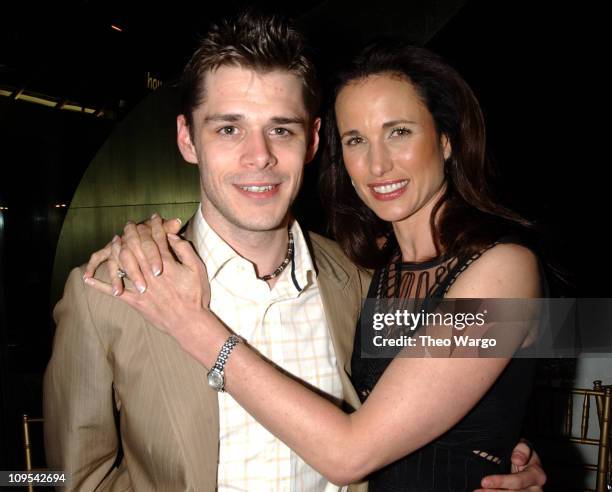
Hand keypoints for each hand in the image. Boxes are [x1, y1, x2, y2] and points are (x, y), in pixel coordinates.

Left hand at [84, 222, 212, 346]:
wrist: (189, 323)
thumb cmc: (196, 295)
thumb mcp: (197, 269)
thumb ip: (184, 250)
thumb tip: (172, 236)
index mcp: (167, 264)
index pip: (157, 239)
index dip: (155, 226)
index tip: (154, 218)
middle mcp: (149, 273)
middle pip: (136, 247)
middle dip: (132, 232)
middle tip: (130, 224)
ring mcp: (140, 287)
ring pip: (123, 264)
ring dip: (116, 250)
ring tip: (114, 240)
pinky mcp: (135, 301)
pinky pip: (114, 292)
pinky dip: (100, 285)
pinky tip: (88, 279)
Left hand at [475, 440, 545, 490]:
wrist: (523, 460)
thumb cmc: (521, 452)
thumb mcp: (523, 446)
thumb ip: (522, 449)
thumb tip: (517, 460)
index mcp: (537, 475)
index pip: (519, 481)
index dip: (502, 482)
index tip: (484, 482)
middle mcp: (536, 489)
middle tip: (477, 490)